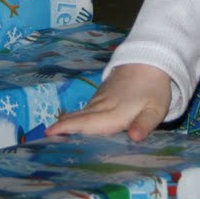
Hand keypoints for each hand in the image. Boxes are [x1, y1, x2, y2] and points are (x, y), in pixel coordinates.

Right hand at [46, 63, 172, 140]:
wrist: (150, 60)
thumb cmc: (154, 89)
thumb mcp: (155, 109)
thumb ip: (144, 124)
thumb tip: (135, 138)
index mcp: (113, 113)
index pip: (87, 123)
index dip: (68, 128)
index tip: (49, 132)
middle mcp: (102, 107)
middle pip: (78, 119)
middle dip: (61, 128)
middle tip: (43, 138)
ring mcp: (100, 99)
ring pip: (81, 113)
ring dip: (67, 123)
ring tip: (53, 134)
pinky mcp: (102, 95)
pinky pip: (86, 109)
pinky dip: (76, 117)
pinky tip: (73, 124)